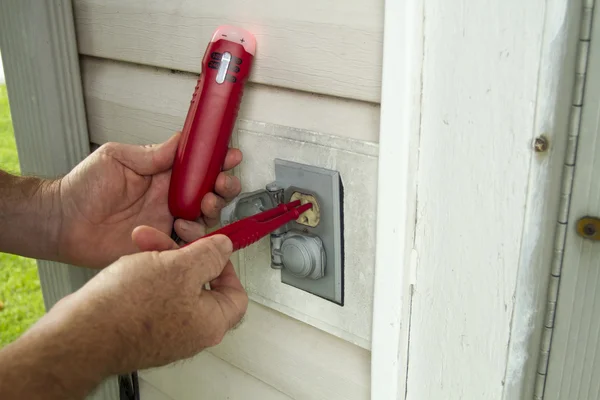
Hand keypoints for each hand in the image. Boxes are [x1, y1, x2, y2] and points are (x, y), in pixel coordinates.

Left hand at [57, 133, 241, 267]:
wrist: (62, 223)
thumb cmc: (81, 188)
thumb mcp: (117, 158)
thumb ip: (152, 153)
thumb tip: (180, 140)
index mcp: (161, 174)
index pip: (197, 166)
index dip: (216, 161)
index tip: (229, 156)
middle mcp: (167, 198)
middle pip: (208, 192)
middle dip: (223, 186)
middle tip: (221, 184)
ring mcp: (166, 220)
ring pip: (204, 217)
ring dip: (211, 209)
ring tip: (202, 205)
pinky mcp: (160, 242)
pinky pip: (187, 242)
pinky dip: (194, 236)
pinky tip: (183, 227)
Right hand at [83, 231, 246, 371]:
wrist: (78, 335)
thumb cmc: (128, 310)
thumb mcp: (180, 267)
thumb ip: (210, 254)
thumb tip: (224, 247)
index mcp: (211, 322)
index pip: (236, 292)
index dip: (226, 265)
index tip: (210, 248)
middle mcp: (191, 331)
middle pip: (201, 282)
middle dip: (183, 253)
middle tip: (170, 236)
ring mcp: (165, 331)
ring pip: (173, 284)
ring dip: (160, 257)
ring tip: (142, 242)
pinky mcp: (141, 327)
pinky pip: (152, 294)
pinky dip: (144, 273)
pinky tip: (130, 261)